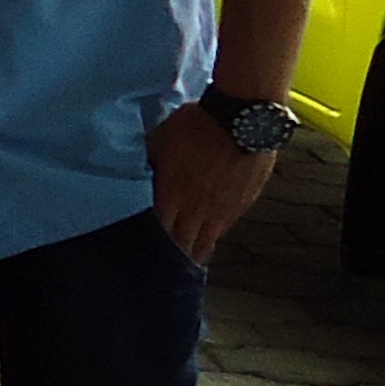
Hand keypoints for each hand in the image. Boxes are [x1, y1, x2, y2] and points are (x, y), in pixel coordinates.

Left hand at [147, 101, 274, 266]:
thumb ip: (150, 163)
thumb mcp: (159, 140)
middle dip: (173, 256)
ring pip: (206, 241)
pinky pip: (225, 228)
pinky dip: (214, 235)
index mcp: (170, 195)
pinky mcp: (243, 204)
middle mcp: (195, 210)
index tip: (144, 251)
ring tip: (189, 261)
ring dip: (196, 251)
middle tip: (167, 265)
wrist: (242, 120)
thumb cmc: (197, 125)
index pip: (157, 231)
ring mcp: (221, 210)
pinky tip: (210, 237)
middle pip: (182, 244)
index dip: (151, 242)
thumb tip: (142, 171)